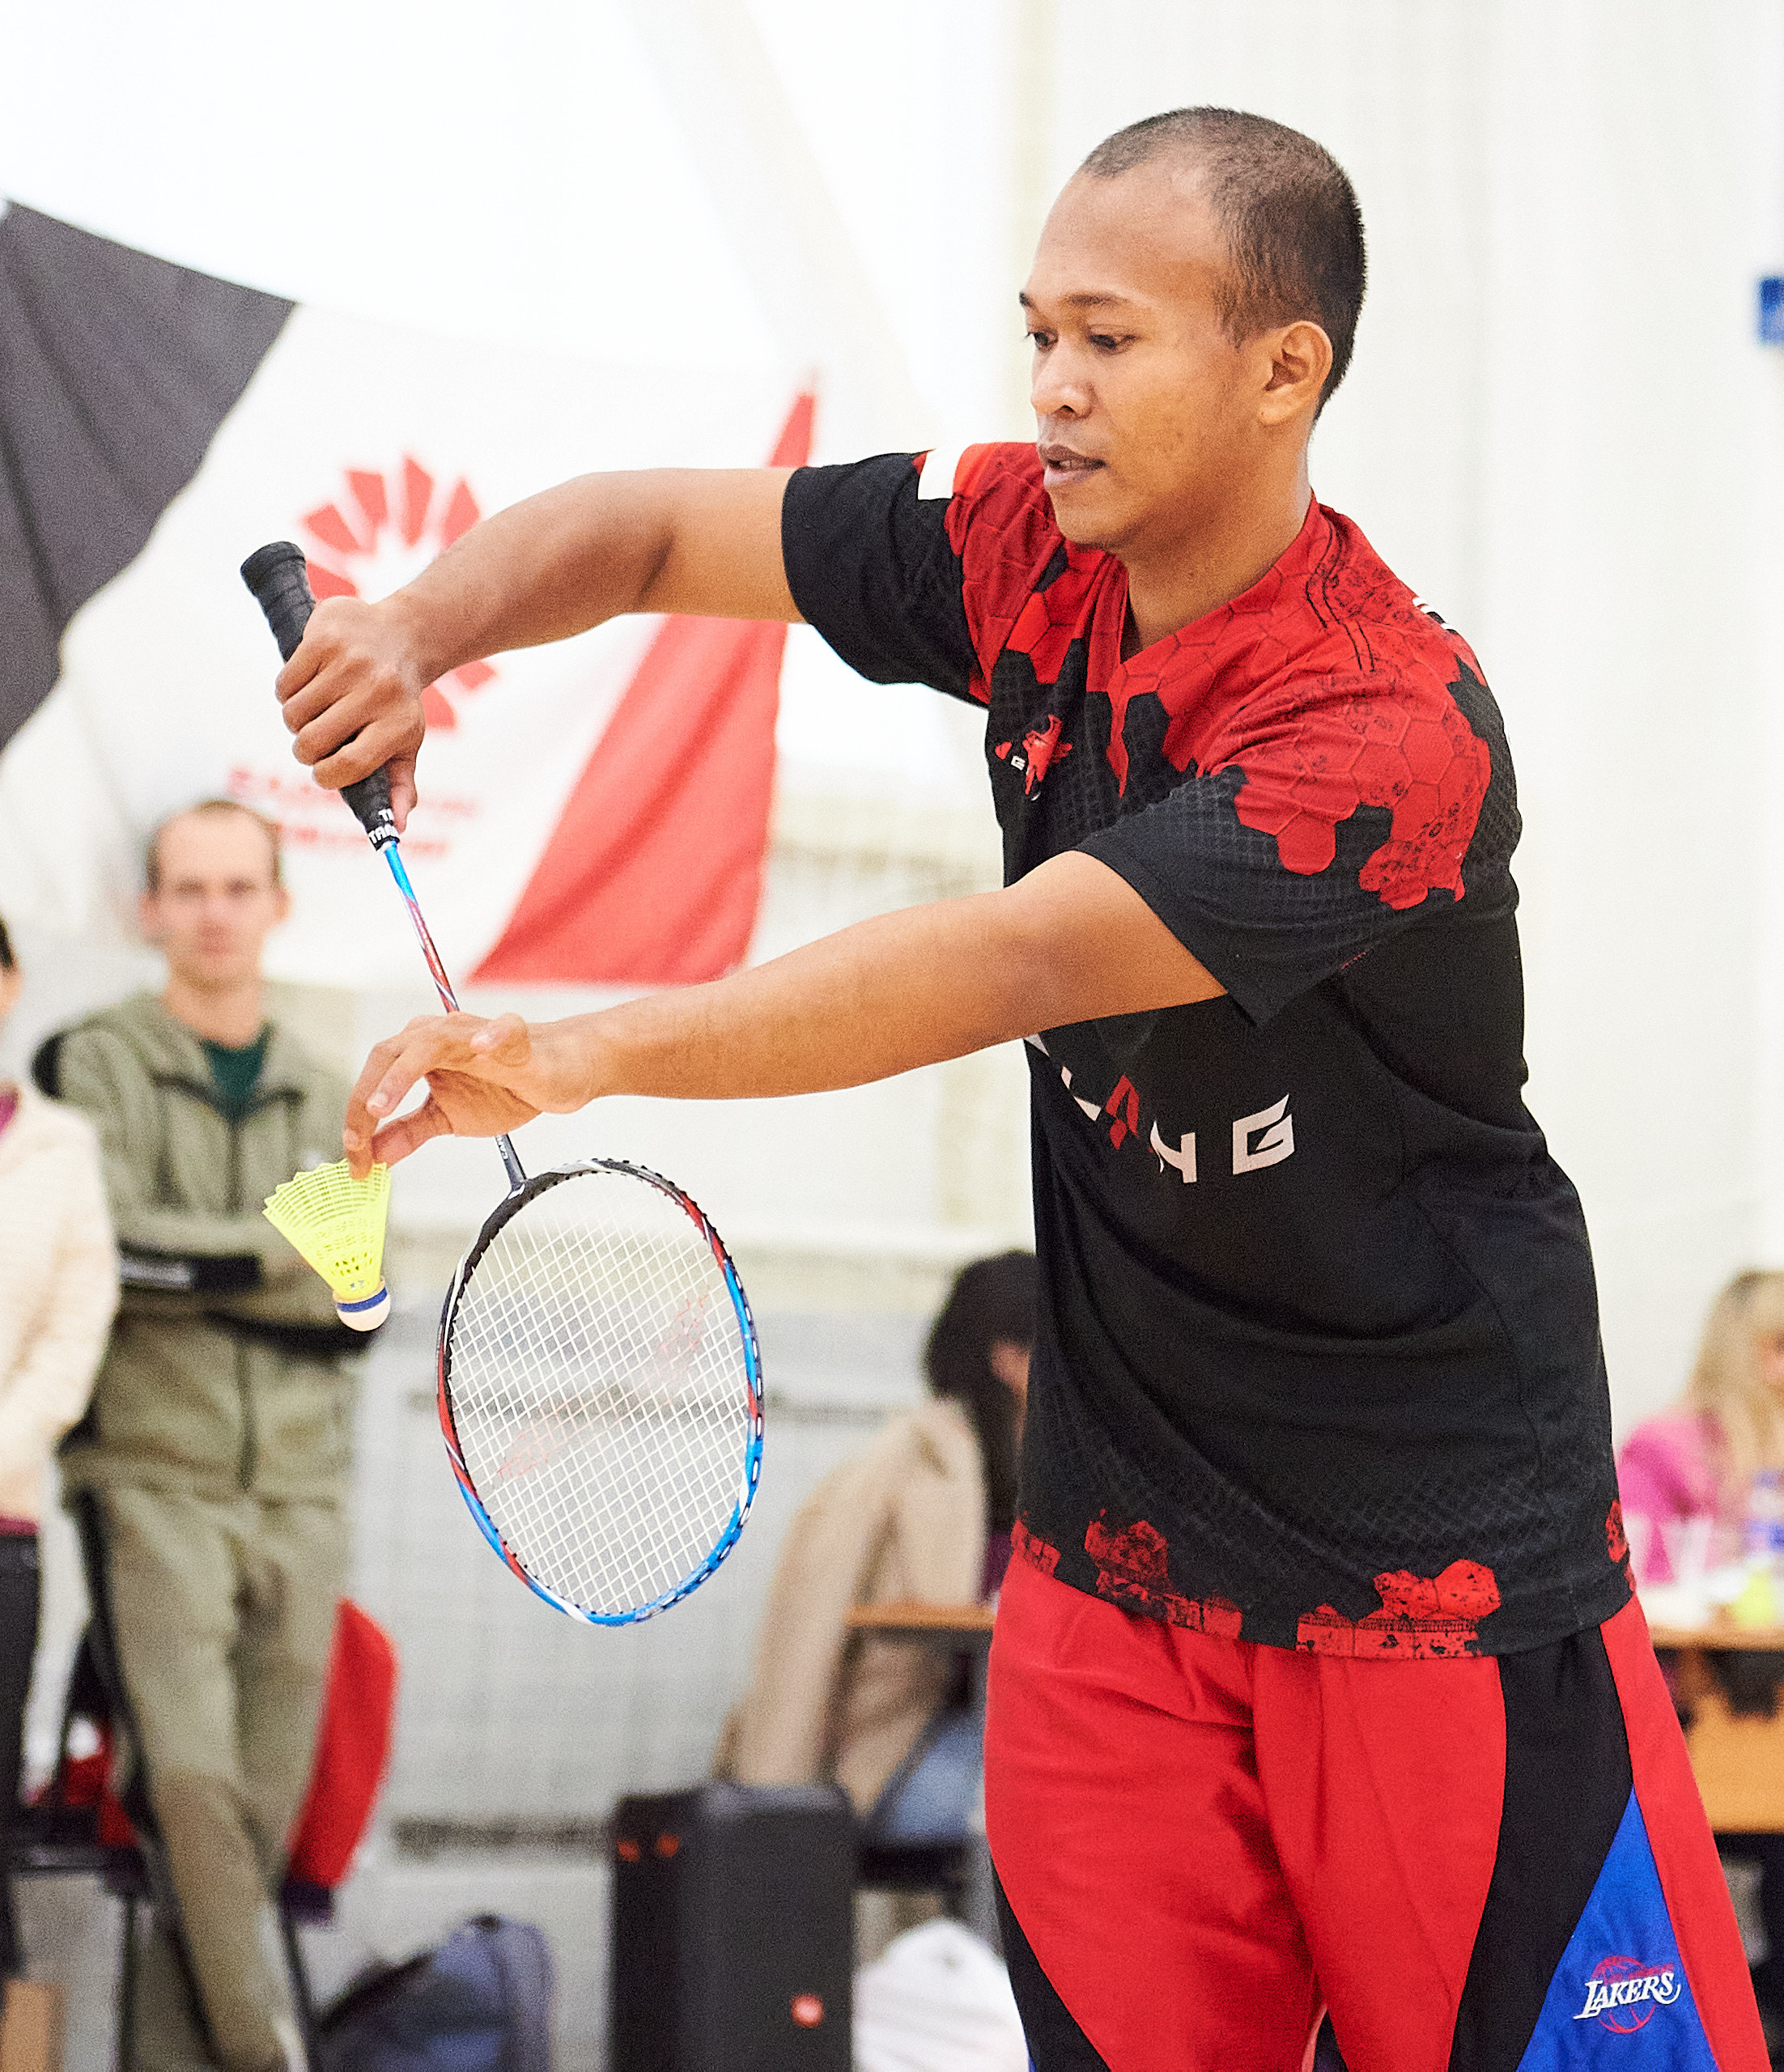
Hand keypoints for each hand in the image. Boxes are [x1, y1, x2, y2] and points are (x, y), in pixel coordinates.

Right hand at [276, 596, 431, 830]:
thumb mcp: (406, 741)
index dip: (326, 775)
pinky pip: (284, 683)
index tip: (323, 771)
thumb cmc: (398, 700)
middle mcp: (377, 692)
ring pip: (293, 714)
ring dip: (296, 718)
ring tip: (317, 707)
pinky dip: (287, 689)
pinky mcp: (324, 639)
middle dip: (306, 748)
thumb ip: (400, 786)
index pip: (349, 766)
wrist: (403, 635)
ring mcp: (350, 663)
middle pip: (312, 742)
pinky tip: (309, 682)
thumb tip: (397, 830)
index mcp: (398, 724)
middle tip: (317, 736)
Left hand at [343, 1013, 596, 1173]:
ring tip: (381, 1107)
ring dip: (400, 1073)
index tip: (355, 1162)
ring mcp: (475, 1033)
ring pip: (428, 1041)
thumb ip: (409, 1132)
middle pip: (388, 1055)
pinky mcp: (516, 1037)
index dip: (357, 1121)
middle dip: (365, 1099)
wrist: (559, 1074)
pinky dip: (490, 1036)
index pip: (374, 1081)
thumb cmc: (505, 1087)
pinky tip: (481, 1046)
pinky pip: (502, 1030)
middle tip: (358, 1142)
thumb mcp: (447, 1119)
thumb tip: (373, 1157)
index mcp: (418, 1053)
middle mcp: (438, 1036)